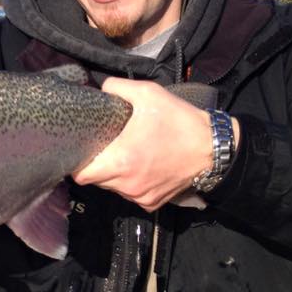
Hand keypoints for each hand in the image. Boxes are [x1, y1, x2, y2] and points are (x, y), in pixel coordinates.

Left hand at [72, 77, 239, 211]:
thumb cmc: (179, 121)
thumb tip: (100, 89)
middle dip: (95, 164)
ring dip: (113, 174)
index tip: (82, 148)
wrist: (215, 149)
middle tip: (104, 145)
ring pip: (112, 188)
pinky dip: (130, 182)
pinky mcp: (152, 203)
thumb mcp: (148, 94)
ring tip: (124, 153)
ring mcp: (140, 197)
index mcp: (121, 161)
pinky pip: (130, 194)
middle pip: (96, 180)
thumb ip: (116, 88)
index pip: (81, 174)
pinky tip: (140, 164)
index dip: (77, 162)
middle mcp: (128, 185)